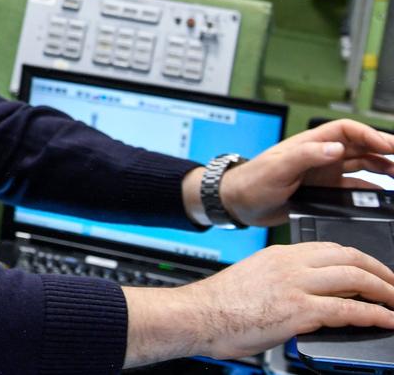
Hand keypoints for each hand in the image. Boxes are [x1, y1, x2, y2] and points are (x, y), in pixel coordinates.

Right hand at [124, 241, 393, 366]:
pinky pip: (349, 310)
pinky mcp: (298, 310)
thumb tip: (310, 297)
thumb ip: (284, 281)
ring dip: (386, 292)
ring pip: (356, 279)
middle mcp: (290, 264)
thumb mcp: (255, 280)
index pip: (332, 248)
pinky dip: (376, 315)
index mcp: (280, 254)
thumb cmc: (219, 306)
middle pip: (351, 258)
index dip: (362, 260)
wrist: (196, 315)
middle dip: (382, 273)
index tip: (375, 272)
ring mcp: (295, 286)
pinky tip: (388, 320)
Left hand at [199, 119, 393, 226]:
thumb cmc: (252, 181)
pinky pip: (354, 188)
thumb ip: (305, 156)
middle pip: (360, 146)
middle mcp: (320, 155)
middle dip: (384, 150)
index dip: (370, 134)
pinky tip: (384, 196)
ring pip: (362, 165)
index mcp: (310, 143)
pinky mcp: (324, 190)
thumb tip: (335, 148)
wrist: (239, 203)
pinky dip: (371, 190)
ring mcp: (324, 172)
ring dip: (382, 168)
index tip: (390, 146)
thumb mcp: (277, 167)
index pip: (347, 130)